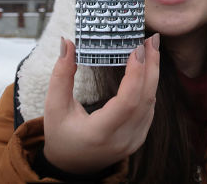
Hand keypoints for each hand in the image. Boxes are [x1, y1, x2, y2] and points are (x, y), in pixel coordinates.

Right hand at [43, 35, 160, 174]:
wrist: (71, 165)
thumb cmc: (61, 135)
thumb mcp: (54, 107)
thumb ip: (61, 75)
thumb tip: (66, 43)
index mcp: (100, 133)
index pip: (127, 102)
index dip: (136, 74)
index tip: (137, 49)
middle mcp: (122, 139)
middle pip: (146, 98)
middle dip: (151, 66)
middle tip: (151, 40)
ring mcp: (134, 140)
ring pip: (151, 102)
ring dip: (152, 73)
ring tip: (150, 48)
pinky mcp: (140, 137)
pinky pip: (149, 108)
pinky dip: (149, 86)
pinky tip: (147, 68)